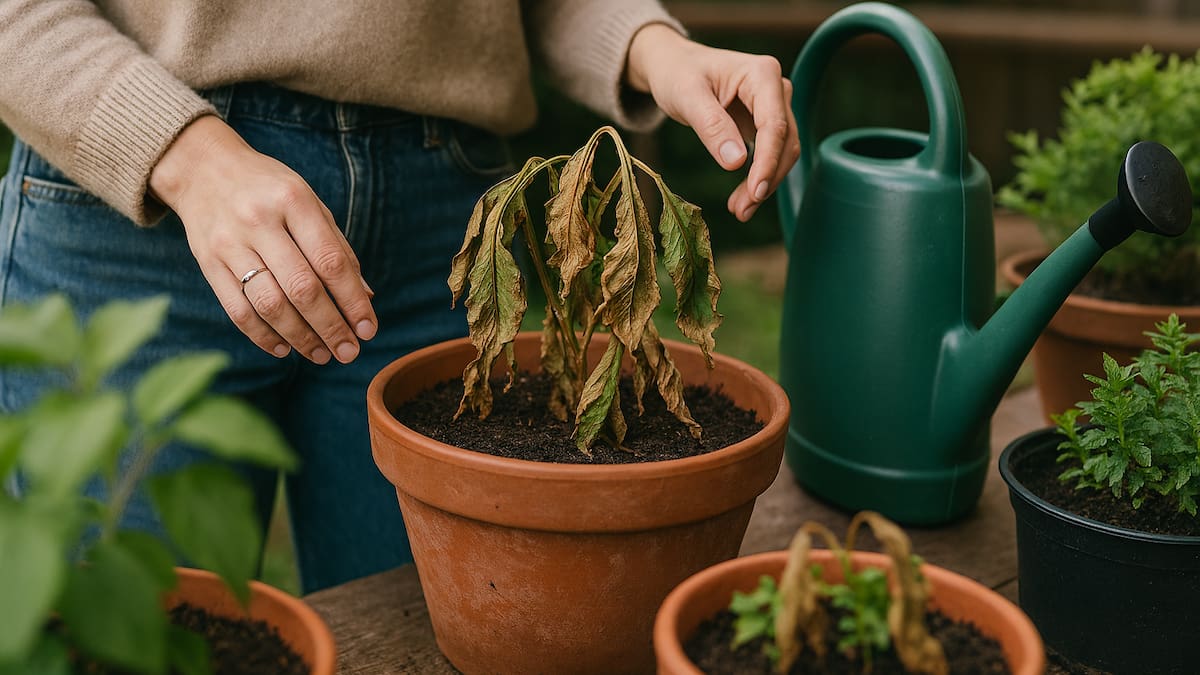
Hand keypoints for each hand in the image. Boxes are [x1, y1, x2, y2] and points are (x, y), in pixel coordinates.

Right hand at [150, 115, 375, 363]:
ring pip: (269, 304)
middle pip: (302, 288)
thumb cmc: (269, 189)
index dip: (352, 300)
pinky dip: (262, 335)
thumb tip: (364, 296)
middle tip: (349, 352)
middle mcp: (259, 221)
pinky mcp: (207, 262)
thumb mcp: (308, 202)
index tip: (368, 329)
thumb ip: (336, 246)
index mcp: (293, 200)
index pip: (331, 262)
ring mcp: (229, 243)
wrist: (202, 169)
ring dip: (300, 337)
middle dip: (330, 327)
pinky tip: (283, 348)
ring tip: (321, 355)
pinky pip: (237, 309)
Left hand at [626, 24, 799, 221]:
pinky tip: (743, 198)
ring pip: (782, 152)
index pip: (774, 125)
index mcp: (762, 74)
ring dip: (764, 183)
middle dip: (766, 179)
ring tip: (739, 210)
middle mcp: (776, 88)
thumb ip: (711, 126)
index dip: (767, 162)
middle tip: (741, 210)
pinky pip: (770, 154)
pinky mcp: (765, 122)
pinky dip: (758, 177)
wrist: (675, 66)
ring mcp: (774, 106)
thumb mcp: (687, 96)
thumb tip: (736, 162)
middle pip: (785, 142)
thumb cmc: (679, 74)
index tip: (755, 192)